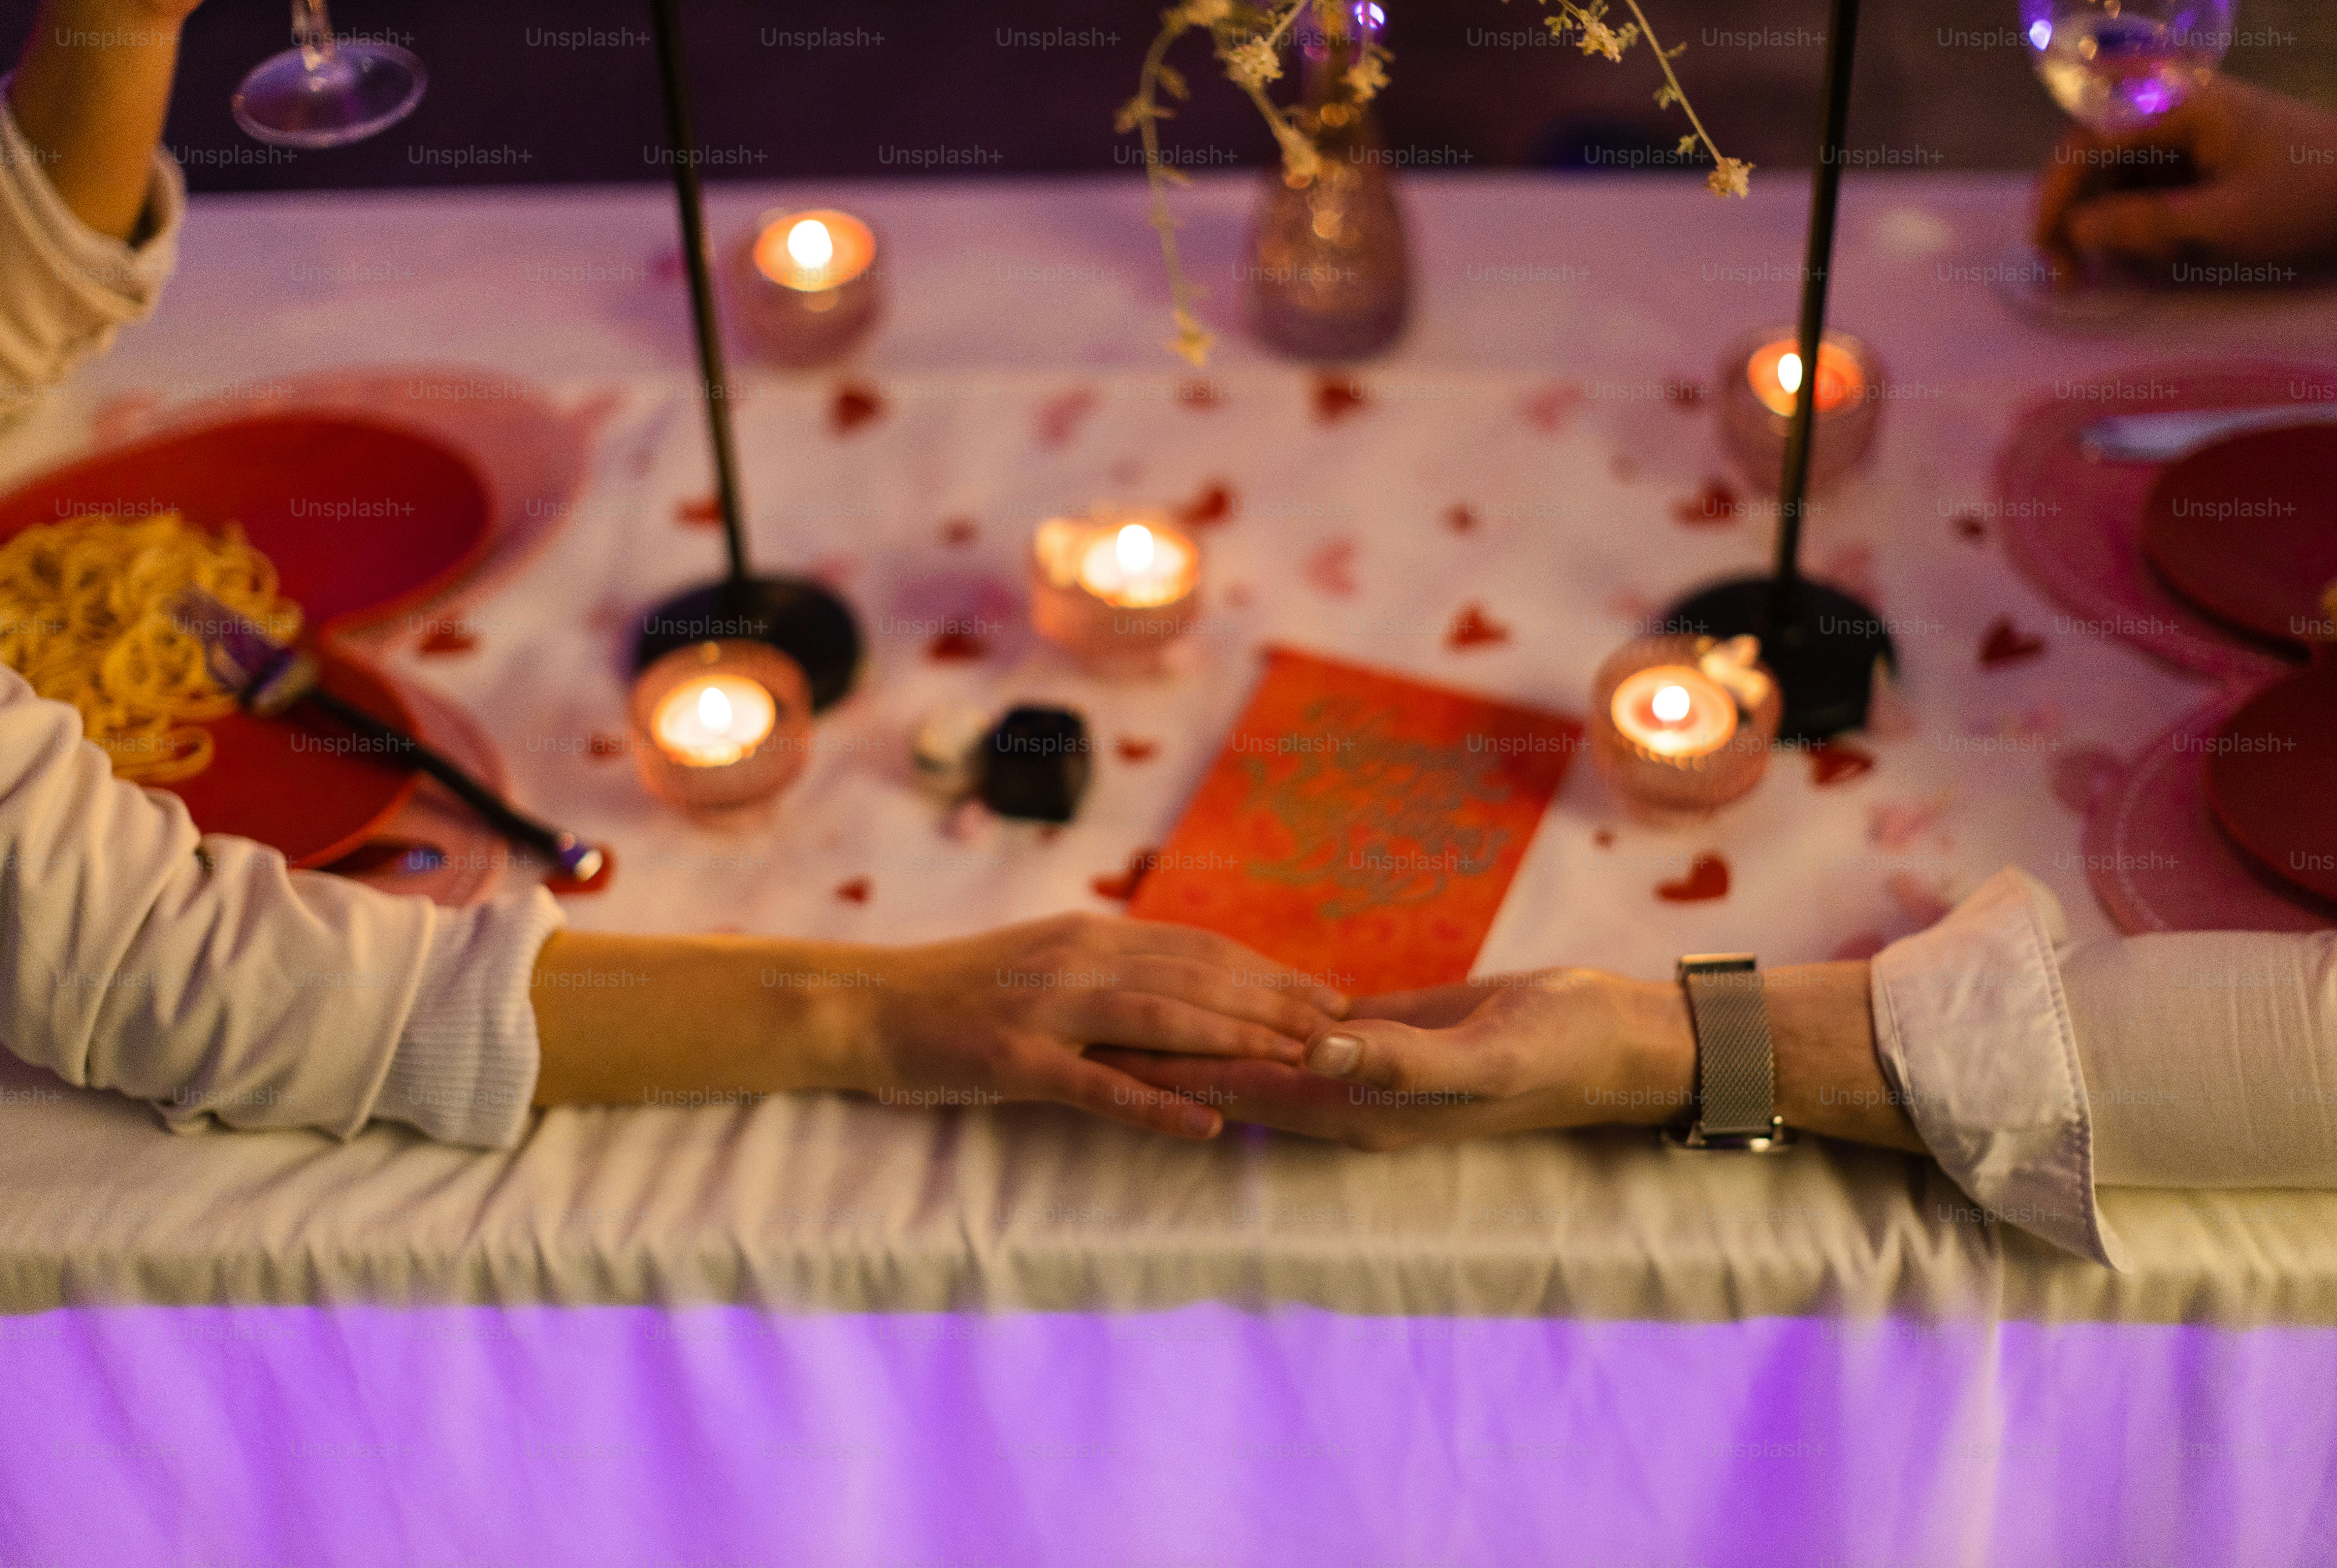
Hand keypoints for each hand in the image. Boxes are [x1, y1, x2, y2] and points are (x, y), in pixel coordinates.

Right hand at [855, 913, 1349, 1140]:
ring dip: (1238, 1041)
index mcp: (1088, 936)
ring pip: (1163, 1020)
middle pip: (1197, 978)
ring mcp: (1047, 1011)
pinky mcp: (1016, 1063)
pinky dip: (1157, 1104)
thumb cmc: (959, 988)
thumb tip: (1182, 978)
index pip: (1200, 949)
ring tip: (1300, 1062)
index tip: (1328, 993)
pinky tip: (1207, 1123)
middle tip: (1341, 1030)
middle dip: (1277, 1004)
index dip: (1270, 972)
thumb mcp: (1044, 959)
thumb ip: (1109, 966)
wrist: (868, 1003)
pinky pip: (1099, 1085)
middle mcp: (1077, 961)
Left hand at [1092, 969, 1692, 1151]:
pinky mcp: (1382, 1031)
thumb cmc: (1558, 1049)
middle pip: (1232, 1076)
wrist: (1613, 1041)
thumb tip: (1318, 1052)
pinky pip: (1299, 1022)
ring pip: (1257, 1048)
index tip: (1097, 1059)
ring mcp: (1364, 1066)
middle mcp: (1351, 1095)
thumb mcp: (1484, 1052)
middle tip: (1075, 1034)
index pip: (1244, 1090)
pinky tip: (1212, 991)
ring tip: (1123, 1013)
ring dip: (1195, 1033)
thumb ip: (1401, 1058)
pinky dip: (1253, 1007)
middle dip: (1158, 1058)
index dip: (1171, 1075)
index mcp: (1364, 1107)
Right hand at [2033, 76, 2336, 277]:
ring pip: (2112, 176)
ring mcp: (2186, 134)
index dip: (2057, 191)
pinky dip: (2134, 224)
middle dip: (2074, 215)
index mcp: (2182, 105)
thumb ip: (2147, 222)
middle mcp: (2175, 110)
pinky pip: (2141, 187)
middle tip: (2068, 275)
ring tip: (2122, 270)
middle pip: (2092, 156)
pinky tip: (2154, 255)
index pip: (2090, 137)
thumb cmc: (2308, 196)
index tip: (2044, 244)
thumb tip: (2077, 231)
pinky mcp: (2196, 158)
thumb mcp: (2228, 218)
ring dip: (2103, 226)